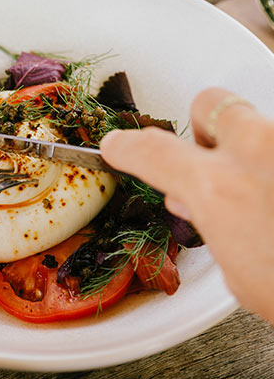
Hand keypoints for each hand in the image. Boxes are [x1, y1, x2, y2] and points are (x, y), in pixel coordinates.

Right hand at [101, 87, 273, 324]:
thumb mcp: (241, 277)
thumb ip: (212, 226)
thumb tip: (197, 204)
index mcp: (218, 188)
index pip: (152, 150)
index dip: (128, 147)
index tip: (119, 145)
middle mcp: (256, 152)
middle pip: (212, 102)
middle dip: (207, 125)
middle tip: (215, 159)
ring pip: (261, 123)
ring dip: (256, 148)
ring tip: (267, 189)